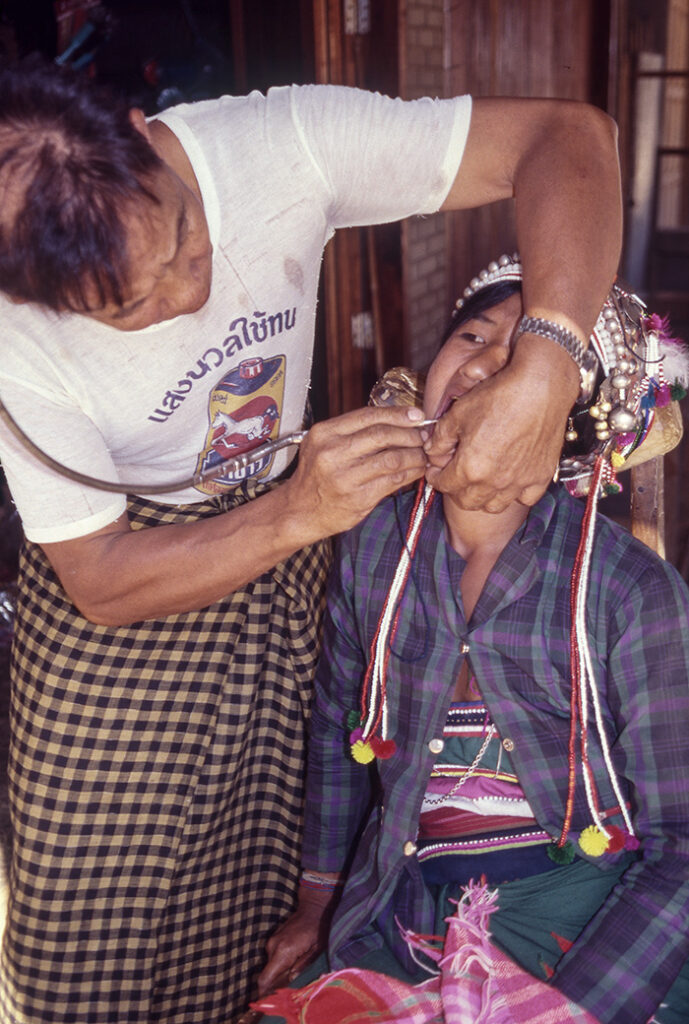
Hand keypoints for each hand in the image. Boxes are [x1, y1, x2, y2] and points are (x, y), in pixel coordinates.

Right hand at [256, 885, 335, 997]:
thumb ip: (302, 966)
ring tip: (294, 974)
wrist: (313, 907)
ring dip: (279, 973)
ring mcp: (272, 941)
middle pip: (267, 975)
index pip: (265, 978)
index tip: (267, 1004)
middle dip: (274, 985)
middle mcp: (273, 946)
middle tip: (287, 991)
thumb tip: (290, 980)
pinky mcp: (274, 938)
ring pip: (270, 966)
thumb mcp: (316, 950)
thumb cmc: (318, 929)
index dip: (263, 993)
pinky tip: (293, 962)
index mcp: (283, 952)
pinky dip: (280, 964)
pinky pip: (273, 957)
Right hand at [283, 406, 426, 539]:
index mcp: (324, 433)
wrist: (300, 511)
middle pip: (382, 435)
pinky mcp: (357, 498)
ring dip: (414, 455)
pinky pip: (393, 481)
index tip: (417, 415)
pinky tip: (417, 470)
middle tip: (423, 436)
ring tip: (423, 454)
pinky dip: (410, 473)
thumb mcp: (323, 445)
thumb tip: (397, 420)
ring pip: (391, 458)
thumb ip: (352, 432)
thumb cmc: (316, 476)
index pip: (368, 415)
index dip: (397, 414)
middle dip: (409, 434)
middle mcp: (331, 452)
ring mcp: (344, 477)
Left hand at [424, 335, 578, 511]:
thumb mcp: (459, 413)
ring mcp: (519, 482)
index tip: (435, 470)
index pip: (444, 485)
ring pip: (494, 506)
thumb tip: (432, 451)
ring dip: (482, 497)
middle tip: (455, 475)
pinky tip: (510, 481)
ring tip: (480, 481)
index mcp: (470, 467)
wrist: (541, 387)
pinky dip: (515, 495)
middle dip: (455, 490)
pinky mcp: (540, 477)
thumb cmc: (499, 396)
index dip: (435, 477)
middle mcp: (494, 481)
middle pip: (467, 501)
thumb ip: (440, 437)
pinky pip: (525, 499)